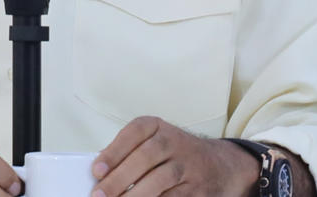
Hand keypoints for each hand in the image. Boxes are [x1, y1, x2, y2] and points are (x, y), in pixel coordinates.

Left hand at [90, 119, 256, 196]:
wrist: (220, 164)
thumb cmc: (174, 153)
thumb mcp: (154, 140)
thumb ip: (130, 152)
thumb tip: (100, 173)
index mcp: (158, 126)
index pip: (135, 132)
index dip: (114, 151)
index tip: (96, 170)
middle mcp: (175, 142)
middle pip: (146, 157)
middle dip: (120, 178)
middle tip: (100, 194)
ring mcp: (189, 165)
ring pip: (160, 180)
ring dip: (136, 195)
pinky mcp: (199, 189)